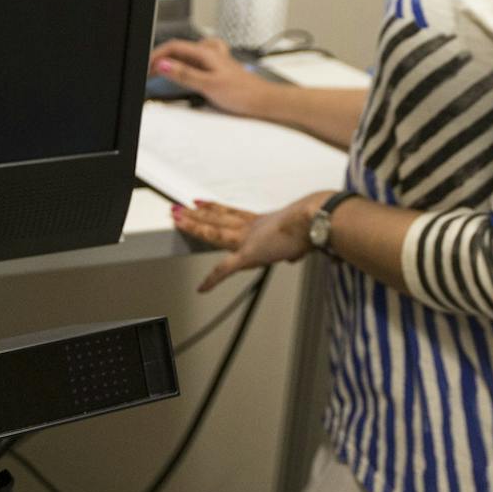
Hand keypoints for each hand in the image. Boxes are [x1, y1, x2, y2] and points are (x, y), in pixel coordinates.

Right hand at [151, 37, 270, 117]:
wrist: (263, 100)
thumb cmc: (243, 93)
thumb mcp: (209, 85)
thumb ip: (185, 74)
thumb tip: (164, 65)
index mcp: (206, 52)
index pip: (174, 46)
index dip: (156, 55)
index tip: (145, 66)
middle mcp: (210, 52)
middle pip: (179, 50)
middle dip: (161, 59)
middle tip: (148, 73)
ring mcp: (214, 60)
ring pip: (186, 55)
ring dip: (171, 62)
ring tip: (160, 73)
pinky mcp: (217, 69)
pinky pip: (195, 61)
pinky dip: (184, 65)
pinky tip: (184, 70)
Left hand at [172, 194, 324, 291]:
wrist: (316, 219)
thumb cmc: (316, 222)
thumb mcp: (303, 235)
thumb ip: (295, 248)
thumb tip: (295, 255)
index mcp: (264, 222)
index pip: (233, 214)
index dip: (216, 208)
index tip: (203, 203)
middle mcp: (252, 228)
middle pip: (217, 219)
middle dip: (197, 214)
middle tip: (179, 208)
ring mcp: (248, 240)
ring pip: (213, 233)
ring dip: (194, 227)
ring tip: (176, 220)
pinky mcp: (248, 255)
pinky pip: (225, 270)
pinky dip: (213, 280)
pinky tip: (202, 288)